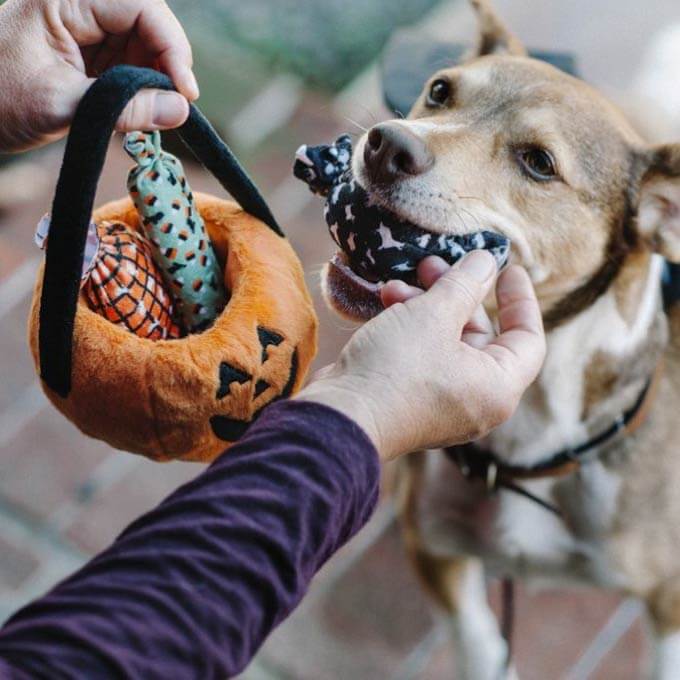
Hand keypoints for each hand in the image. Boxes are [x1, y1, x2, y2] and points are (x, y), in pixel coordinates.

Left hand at [0, 0, 197, 151]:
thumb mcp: (62, 106)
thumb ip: (125, 108)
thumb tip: (181, 111)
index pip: (140, 6)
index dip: (171, 46)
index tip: (185, 92)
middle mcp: (79, 6)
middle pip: (148, 23)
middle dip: (167, 63)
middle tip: (176, 105)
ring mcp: (85, 29)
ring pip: (144, 45)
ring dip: (156, 80)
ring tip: (153, 114)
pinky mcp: (88, 54)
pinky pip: (130, 65)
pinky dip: (142, 90)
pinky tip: (139, 112)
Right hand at [297, 251, 545, 461]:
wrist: (342, 417)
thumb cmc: (397, 369)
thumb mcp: (434, 316)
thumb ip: (464, 285)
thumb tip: (486, 262)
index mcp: (497, 387)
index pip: (527, 339)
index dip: (521, 300)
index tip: (508, 269)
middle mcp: (476, 400)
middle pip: (480, 336)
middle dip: (455, 295)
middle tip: (434, 264)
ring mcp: (443, 404)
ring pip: (446, 343)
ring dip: (426, 307)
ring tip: (398, 283)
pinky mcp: (412, 401)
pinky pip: (423, 357)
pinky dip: (411, 329)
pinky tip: (386, 303)